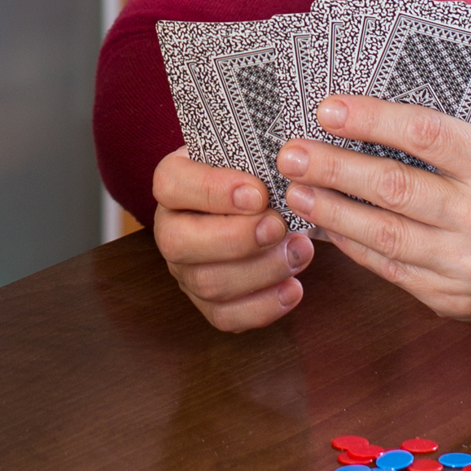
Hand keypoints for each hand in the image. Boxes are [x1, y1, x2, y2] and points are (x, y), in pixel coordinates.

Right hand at [151, 146, 313, 330]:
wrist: (262, 201)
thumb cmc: (255, 174)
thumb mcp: (251, 153)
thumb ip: (258, 157)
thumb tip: (290, 163)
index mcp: (173, 183)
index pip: (172, 185)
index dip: (212, 191)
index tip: (258, 193)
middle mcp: (170, 228)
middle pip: (179, 243)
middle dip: (236, 238)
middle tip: (279, 226)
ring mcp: (185, 269)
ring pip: (207, 283)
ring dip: (261, 271)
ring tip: (300, 251)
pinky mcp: (206, 301)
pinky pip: (225, 317)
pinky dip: (263, 307)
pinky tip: (293, 287)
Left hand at [274, 96, 470, 327]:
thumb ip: (443, 142)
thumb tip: (363, 121)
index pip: (425, 135)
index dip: (371, 120)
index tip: (327, 110)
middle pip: (396, 188)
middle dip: (334, 168)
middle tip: (292, 154)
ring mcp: (469, 263)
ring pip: (385, 235)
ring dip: (332, 211)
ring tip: (297, 193)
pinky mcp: (452, 299)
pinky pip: (389, 269)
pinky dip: (353, 246)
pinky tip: (327, 227)